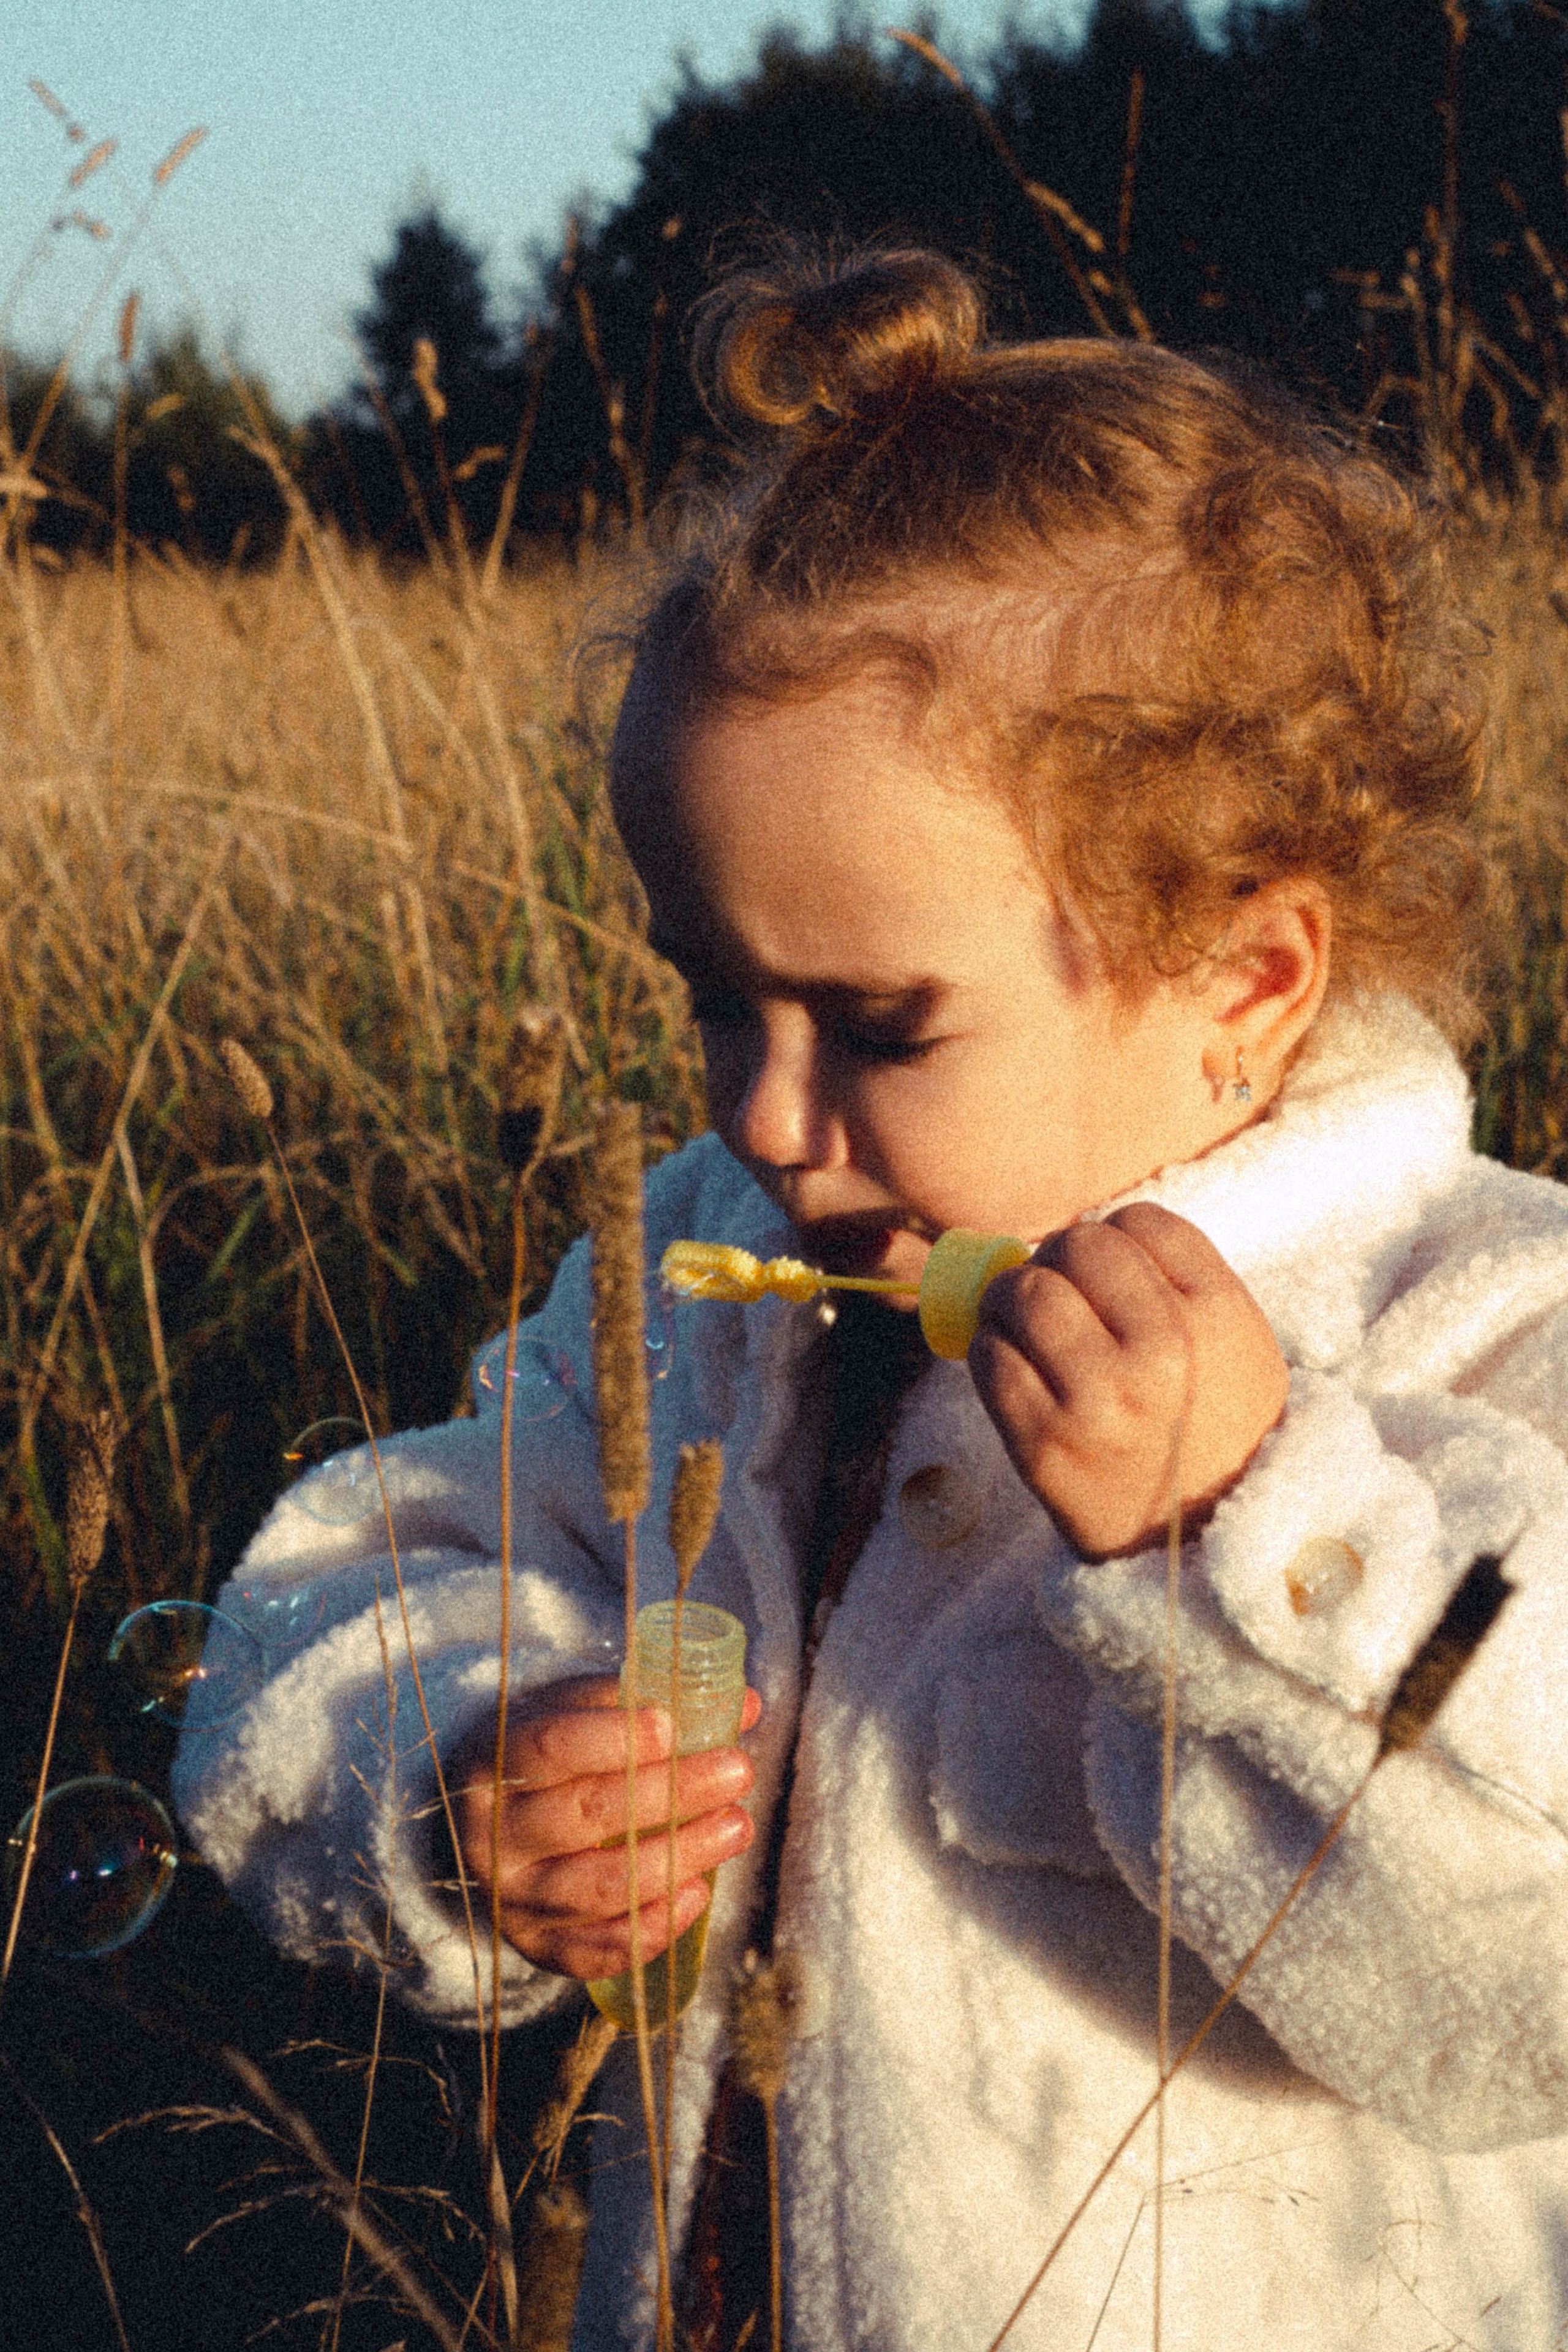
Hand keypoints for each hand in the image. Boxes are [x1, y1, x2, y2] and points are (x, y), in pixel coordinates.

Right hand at [453, 1674, 759, 1978]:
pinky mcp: (537, 1947)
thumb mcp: (569, 1712)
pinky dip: (654, 1928)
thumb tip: (743, 1705)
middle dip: (673, 1793)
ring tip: (738, 1826)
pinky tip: (697, 1893)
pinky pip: (599, 1950)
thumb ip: (641, 1701)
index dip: (613, 1737)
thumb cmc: (541, 1758)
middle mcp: (495, 1835)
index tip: (672, 1727)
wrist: (479, 1829)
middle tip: (738, 1771)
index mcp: (495, 1763)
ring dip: (680, 1858)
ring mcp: (514, 1898)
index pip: (551, 1748)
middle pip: (588, 1815)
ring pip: (603, 1887)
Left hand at [968, 1203, 1287, 1560]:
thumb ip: (1178, 1282)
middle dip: (1055, 1261)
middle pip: (1077, 1245)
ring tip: (1021, 1322)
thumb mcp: (1237, 1347)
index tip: (1106, 1272)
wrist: (1204, 1550)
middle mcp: (1163, 1351)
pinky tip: (1013, 1367)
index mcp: (1219, 1317)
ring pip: (1023, 1292)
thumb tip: (1077, 1236)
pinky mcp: (1044, 1443)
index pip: (1141, 1222)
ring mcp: (1100, 1398)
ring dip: (1009, 1298)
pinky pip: (990, 1359)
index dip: (1113, 1238)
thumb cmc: (1214, 1433)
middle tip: (1054, 1290)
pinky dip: (990, 1352)